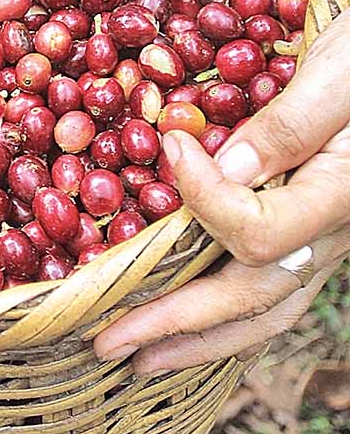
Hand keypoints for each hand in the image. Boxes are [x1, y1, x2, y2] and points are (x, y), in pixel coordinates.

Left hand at [94, 8, 349, 372]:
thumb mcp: (339, 73)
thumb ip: (290, 124)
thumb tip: (226, 169)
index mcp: (339, 194)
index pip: (257, 230)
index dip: (205, 199)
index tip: (172, 144)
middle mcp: (332, 233)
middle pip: (251, 297)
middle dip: (174, 322)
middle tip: (107, 340)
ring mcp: (322, 243)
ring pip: (262, 311)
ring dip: (196, 340)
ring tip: (139, 359)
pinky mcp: (309, 236)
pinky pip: (267, 292)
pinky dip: (223, 318)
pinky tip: (186, 327)